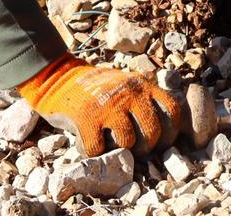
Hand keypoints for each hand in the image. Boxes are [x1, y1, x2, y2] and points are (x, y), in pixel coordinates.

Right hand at [17, 53, 179, 155]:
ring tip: (111, 144)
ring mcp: (108, 106)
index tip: (161, 142)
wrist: (58, 78)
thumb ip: (143, 100)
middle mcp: (129, 94)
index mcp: (142, 86)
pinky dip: (93, 152)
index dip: (170, 132)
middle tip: (134, 149)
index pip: (171, 111)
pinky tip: (90, 143)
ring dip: (120, 150)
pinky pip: (97, 149)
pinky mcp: (87, 118)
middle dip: (145, 148)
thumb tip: (163, 131)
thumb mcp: (126, 85)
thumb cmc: (96, 89)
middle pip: (152, 132)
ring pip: (127, 142)